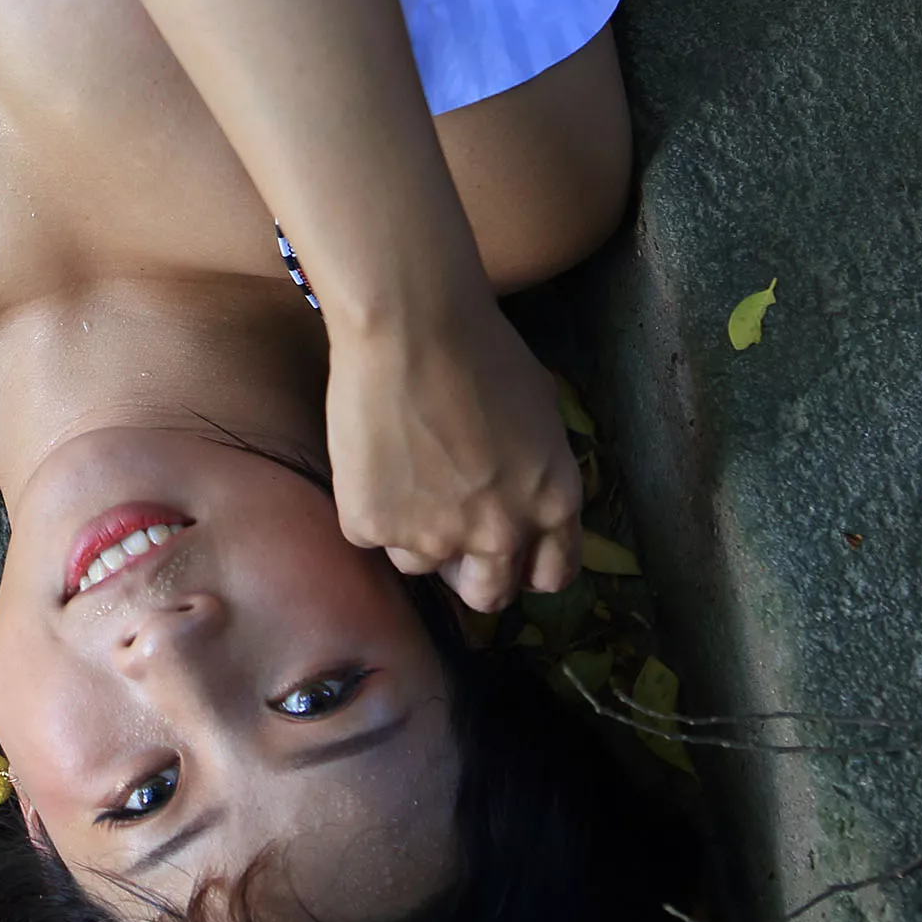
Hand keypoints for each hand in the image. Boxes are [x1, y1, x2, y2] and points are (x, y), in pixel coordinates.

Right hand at [324, 308, 581, 612]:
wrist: (408, 326)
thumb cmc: (480, 348)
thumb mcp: (542, 412)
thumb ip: (538, 469)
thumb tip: (520, 492)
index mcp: (551, 504)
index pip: (553, 575)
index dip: (528, 565)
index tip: (509, 551)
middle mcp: (499, 535)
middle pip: (487, 596)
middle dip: (471, 573)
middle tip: (448, 528)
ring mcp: (432, 538)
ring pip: (419, 564)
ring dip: (413, 532)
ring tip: (401, 468)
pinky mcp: (372, 527)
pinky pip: (370, 533)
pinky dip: (368, 504)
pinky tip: (369, 452)